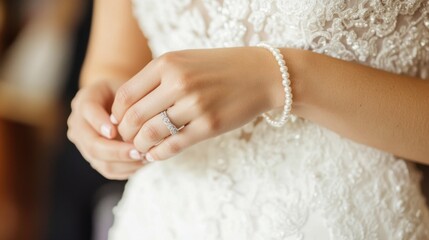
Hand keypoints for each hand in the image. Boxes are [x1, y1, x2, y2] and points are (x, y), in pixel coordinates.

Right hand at [67, 80, 148, 179]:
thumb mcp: (127, 89)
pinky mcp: (94, 158)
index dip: (100, 123)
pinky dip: (126, 169)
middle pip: (92, 144)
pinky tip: (142, 162)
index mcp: (84, 101)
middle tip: (138, 151)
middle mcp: (79, 124)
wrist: (117, 100)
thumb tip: (131, 125)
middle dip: (116, 151)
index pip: (88, 111)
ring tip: (145, 158)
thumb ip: (126, 101)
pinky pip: (108, 170)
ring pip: (100, 161)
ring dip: (124, 163)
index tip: (114, 131)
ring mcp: (84, 144)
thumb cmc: (126, 93)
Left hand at [111, 47, 281, 160]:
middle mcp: (178, 82)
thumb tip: (125, 109)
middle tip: (128, 139)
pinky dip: (159, 154)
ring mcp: (195, 105)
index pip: (125, 95)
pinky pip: (174, 145)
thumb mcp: (184, 62)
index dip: (117, 114)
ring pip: (151, 134)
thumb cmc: (218, 68)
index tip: (120, 122)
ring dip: (141, 145)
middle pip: (134, 116)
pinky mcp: (210, 125)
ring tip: (142, 147)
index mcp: (167, 64)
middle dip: (125, 133)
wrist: (261, 75)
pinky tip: (156, 154)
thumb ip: (155, 80)